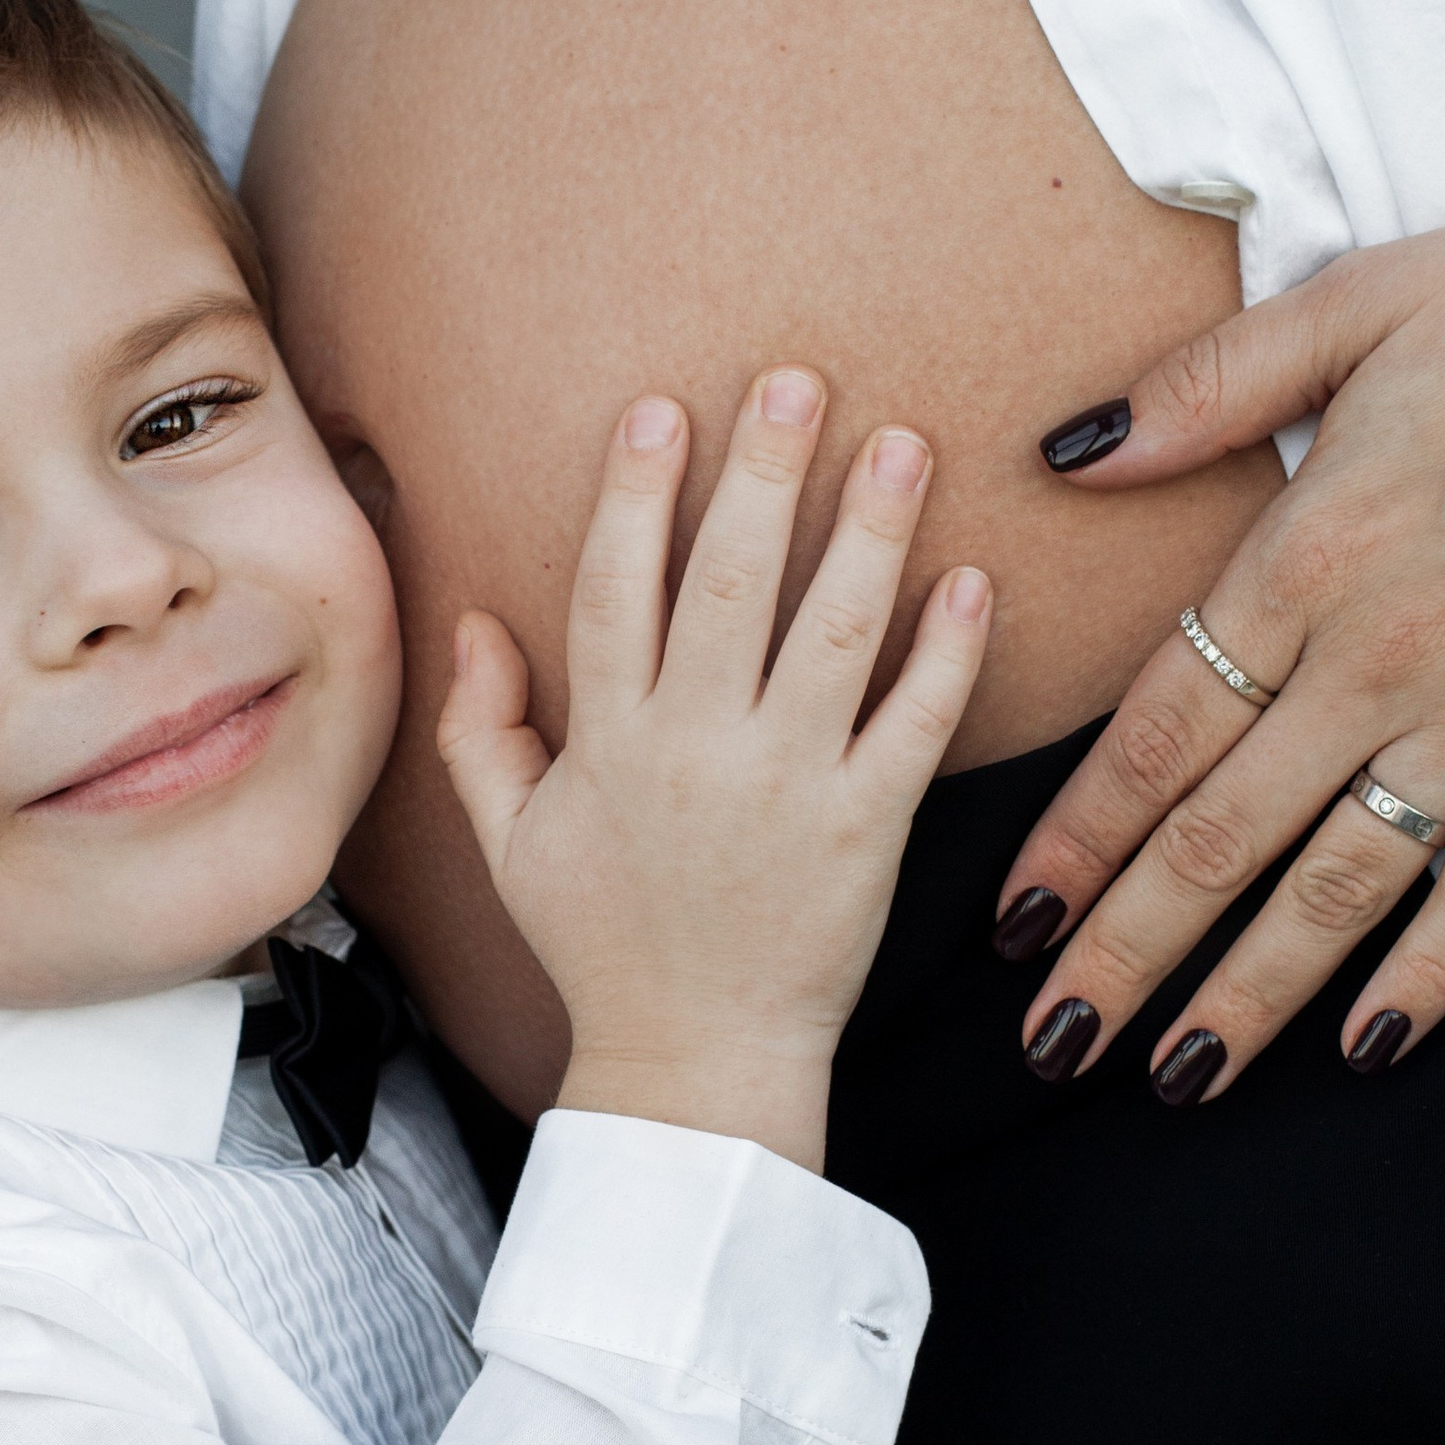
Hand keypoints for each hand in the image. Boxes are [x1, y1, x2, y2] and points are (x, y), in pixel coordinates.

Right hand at [438, 369, 990, 1168]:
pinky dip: (946, 654)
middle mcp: (695, 753)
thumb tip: (472, 621)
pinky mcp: (866, 830)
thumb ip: (479, 730)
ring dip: (870, 532)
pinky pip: (913, 726)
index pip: (616, 592)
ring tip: (902, 441)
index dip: (636, 495)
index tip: (661, 409)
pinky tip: (972, 578)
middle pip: (730, 585)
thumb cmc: (602, 946)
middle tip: (797, 380)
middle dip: (764, 474)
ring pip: (832, 635)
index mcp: (608, 744)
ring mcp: (787, 788)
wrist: (692, 1064)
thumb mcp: (512, 841)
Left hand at [995, 190, 1444, 1100]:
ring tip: (1175, 1076)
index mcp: (1308, 554)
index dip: (1075, 841)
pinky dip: (1431, 971)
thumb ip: (1199, 390)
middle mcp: (1384, 658)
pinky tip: (1368, 1043)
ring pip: (1341, 888)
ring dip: (1250, 994)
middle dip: (1125, 953)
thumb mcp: (1354, 306)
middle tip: (1051, 1042)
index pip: (1156, 734)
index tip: (1010, 919)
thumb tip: (1063, 453)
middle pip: (1221, 840)